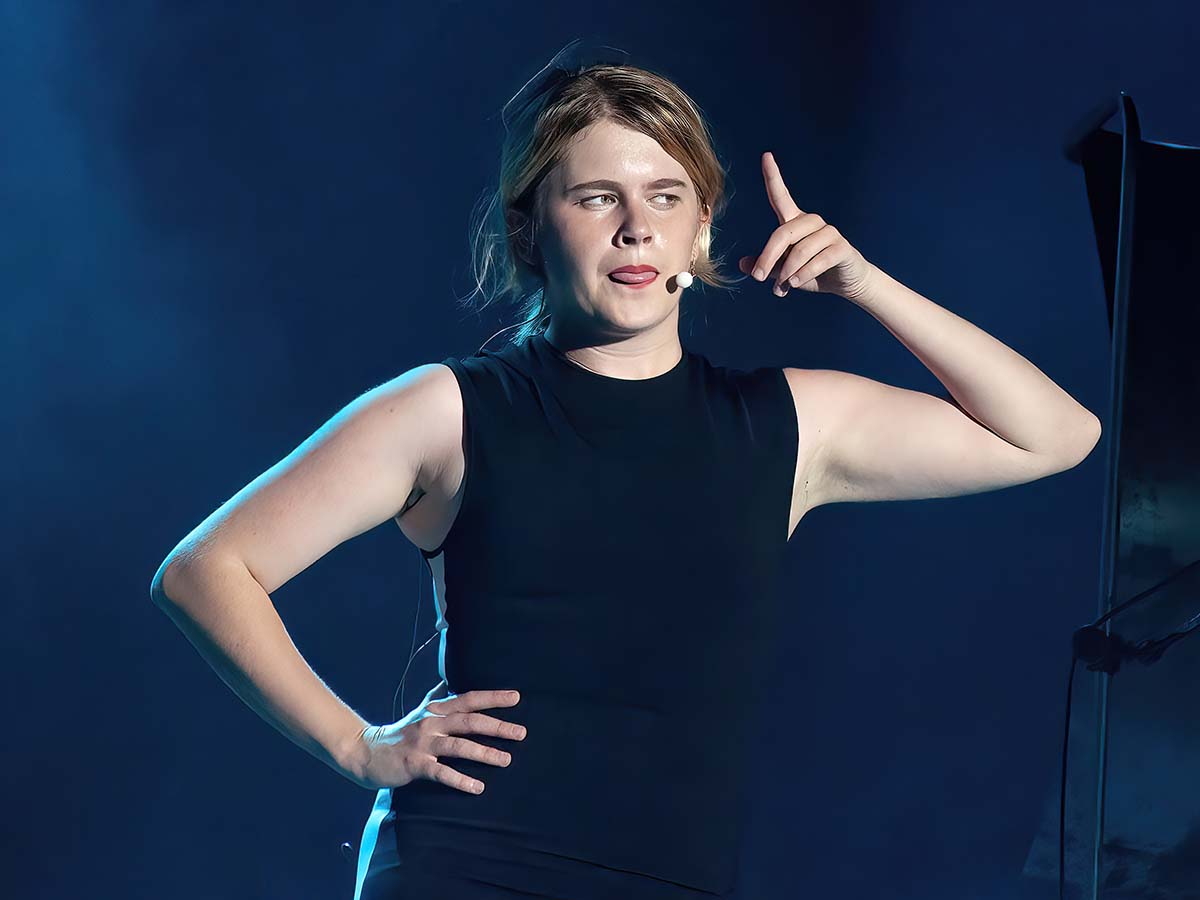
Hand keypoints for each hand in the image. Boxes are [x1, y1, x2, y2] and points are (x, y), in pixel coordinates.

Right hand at [345, 681, 526, 794]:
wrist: (365, 752)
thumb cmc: (400, 734)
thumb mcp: (422, 712)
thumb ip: (439, 698)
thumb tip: (453, 680)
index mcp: (436, 710)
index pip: (469, 700)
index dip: (493, 698)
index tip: (517, 698)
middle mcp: (432, 723)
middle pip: (469, 721)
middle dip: (497, 727)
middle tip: (521, 733)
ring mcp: (423, 744)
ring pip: (459, 746)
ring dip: (484, 753)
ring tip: (506, 760)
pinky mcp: (415, 764)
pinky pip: (441, 772)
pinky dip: (460, 779)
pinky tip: (477, 787)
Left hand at [738, 151, 877, 302]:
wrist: (845, 283)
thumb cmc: (812, 273)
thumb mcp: (785, 272)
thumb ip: (767, 266)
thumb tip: (743, 264)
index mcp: (795, 222)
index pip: (781, 196)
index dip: (773, 176)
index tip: (766, 155)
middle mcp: (811, 222)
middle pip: (783, 233)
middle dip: (768, 257)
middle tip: (758, 278)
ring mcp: (829, 233)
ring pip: (800, 250)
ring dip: (787, 272)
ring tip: (781, 289)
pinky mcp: (842, 247)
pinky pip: (818, 259)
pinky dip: (804, 274)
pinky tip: (796, 283)